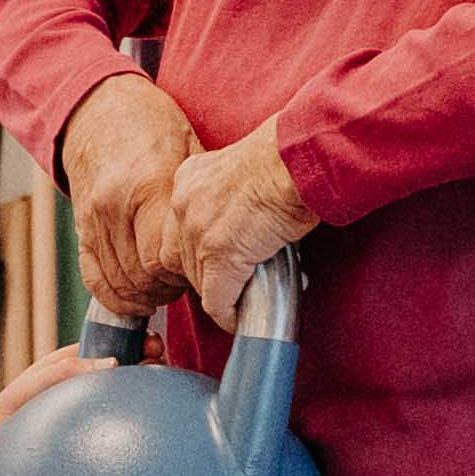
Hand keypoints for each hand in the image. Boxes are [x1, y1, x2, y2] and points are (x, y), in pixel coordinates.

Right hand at [56, 74, 200, 317]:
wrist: (99, 110)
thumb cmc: (152, 127)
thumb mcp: (189, 149)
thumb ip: (198, 197)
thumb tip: (226, 236)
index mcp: (146, 185)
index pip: (161, 258)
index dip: (184, 273)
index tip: (201, 268)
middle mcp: (113, 206)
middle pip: (141, 275)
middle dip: (168, 287)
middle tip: (188, 280)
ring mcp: (92, 220)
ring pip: (120, 282)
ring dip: (147, 294)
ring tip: (168, 285)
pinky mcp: (81, 229)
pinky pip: (94, 279)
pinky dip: (116, 298)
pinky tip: (138, 300)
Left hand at [156, 125, 311, 325]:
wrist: (297, 159)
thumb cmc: (287, 158)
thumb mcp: (244, 169)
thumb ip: (232, 194)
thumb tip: (244, 223)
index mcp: (190, 177)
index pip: (177, 227)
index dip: (195, 249)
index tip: (217, 258)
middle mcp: (184, 203)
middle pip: (179, 257)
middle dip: (203, 273)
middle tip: (230, 280)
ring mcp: (198, 231)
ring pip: (197, 282)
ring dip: (219, 293)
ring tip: (242, 297)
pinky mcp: (219, 256)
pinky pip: (216, 300)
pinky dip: (227, 313)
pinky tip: (240, 317)